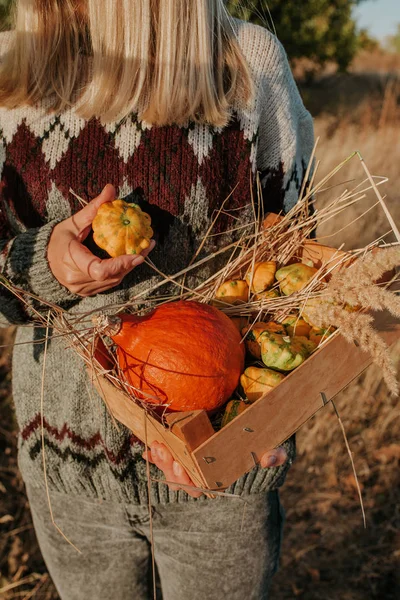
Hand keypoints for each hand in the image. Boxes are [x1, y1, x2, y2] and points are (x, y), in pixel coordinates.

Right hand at [47, 184, 154, 296]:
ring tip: (144, 248)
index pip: (99, 270)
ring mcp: (84, 289)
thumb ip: (93, 208)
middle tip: (148, 244)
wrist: (43, 261)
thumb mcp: (73, 222)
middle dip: (133, 261)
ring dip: (130, 265)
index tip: (137, 253)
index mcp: (71, 261)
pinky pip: (111, 283)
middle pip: (113, 275)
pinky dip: (122, 270)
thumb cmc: (58, 240)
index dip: (121, 264)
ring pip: (114, 281)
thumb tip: (111, 189)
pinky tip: (133, 257)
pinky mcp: (89, 292)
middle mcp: (77, 280)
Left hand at [142, 442, 287, 497]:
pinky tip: (146, 450)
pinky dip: (156, 455)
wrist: (255, 422)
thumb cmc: (263, 438)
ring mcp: (193, 464)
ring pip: (172, 471)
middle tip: (164, 450)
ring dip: (162, 460)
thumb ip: (276, 453)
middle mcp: (205, 474)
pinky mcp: (184, 451)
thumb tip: (269, 459)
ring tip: (156, 445)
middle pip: (183, 481)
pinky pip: (167, 457)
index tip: (182, 464)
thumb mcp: (274, 445)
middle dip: (170, 468)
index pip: (203, 486)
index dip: (190, 480)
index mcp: (223, 477)